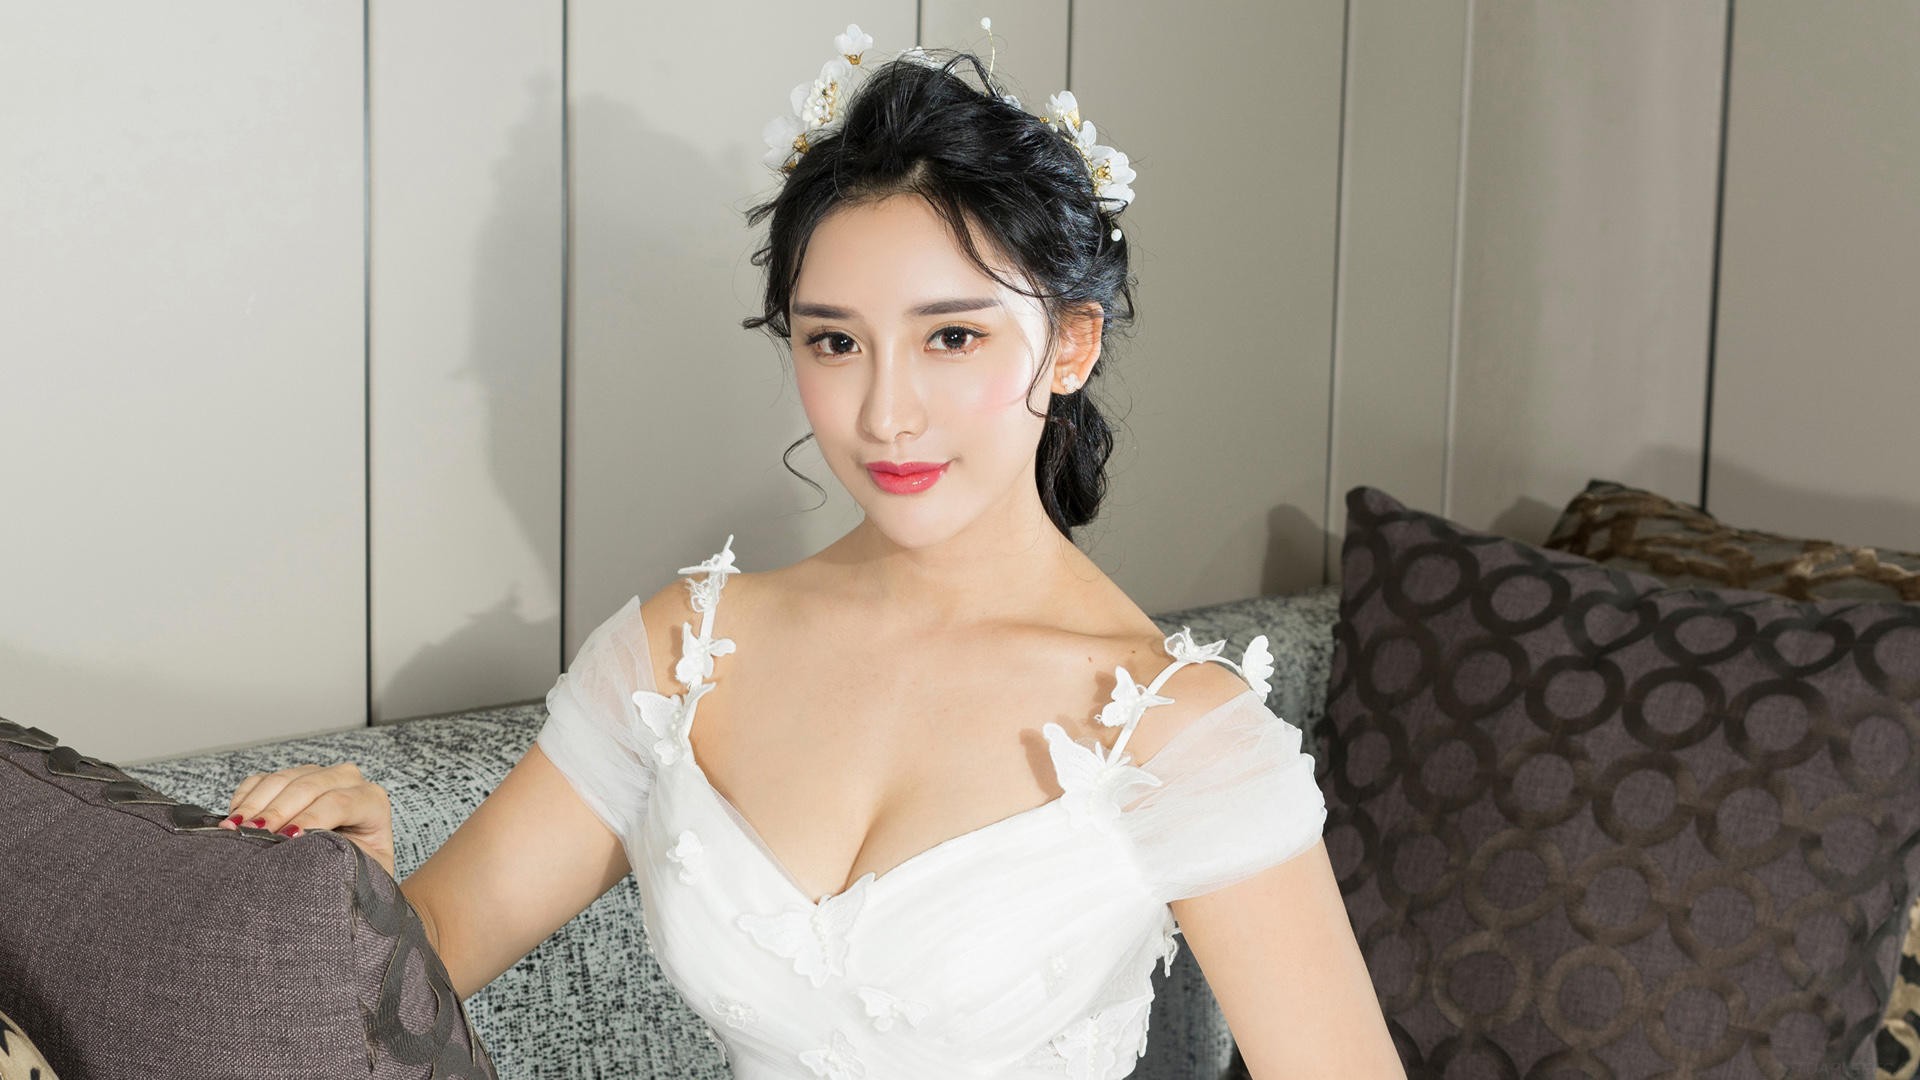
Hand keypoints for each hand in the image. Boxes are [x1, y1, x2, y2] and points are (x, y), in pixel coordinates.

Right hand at [219, 762, 396, 878]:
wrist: (352, 867)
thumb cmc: (359, 872)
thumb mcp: (363, 869)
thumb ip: (345, 857)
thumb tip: (304, 857)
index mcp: (371, 801)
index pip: (339, 802)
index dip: (311, 818)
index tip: (287, 839)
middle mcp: (347, 781)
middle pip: (307, 786)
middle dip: (276, 811)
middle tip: (251, 834)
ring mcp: (317, 775)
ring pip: (282, 779)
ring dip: (254, 805)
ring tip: (235, 829)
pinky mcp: (291, 779)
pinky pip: (262, 780)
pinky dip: (245, 797)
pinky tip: (233, 819)